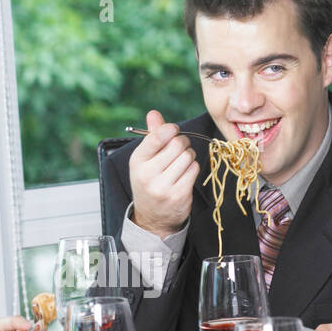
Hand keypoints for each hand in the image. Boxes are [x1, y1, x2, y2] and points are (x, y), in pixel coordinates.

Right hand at [127, 109, 198, 236]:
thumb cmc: (149, 182)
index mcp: (137, 162)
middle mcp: (148, 174)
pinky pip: (194, 170)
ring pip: (188, 157)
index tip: (173, 130)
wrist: (153, 217)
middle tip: (179, 149)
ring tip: (181, 163)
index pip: (156, 137)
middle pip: (177, 144)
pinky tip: (185, 174)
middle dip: (182, 143)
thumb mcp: (145, 160)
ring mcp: (164, 186)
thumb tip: (154, 113)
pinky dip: (193, 169)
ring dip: (189, 156)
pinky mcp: (179, 195)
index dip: (170, 129)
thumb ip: (151, 136)